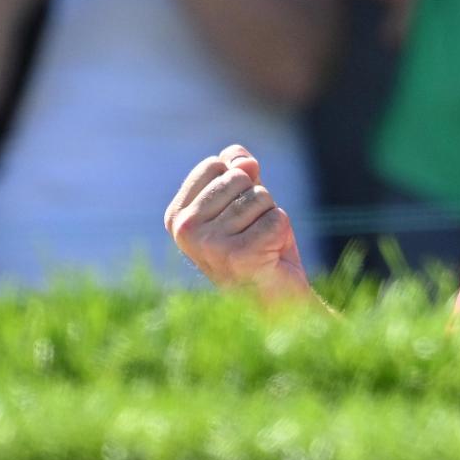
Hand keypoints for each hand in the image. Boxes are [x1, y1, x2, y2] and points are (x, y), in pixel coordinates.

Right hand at [165, 144, 309, 294]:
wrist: (274, 298)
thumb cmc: (258, 245)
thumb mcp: (245, 198)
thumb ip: (239, 169)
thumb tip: (245, 161)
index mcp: (177, 216)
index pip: (215, 165)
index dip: (238, 183)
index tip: (236, 217)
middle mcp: (185, 231)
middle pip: (238, 177)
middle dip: (257, 200)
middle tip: (252, 233)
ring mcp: (209, 245)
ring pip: (260, 197)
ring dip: (270, 217)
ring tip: (261, 245)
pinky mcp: (239, 257)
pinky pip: (276, 219)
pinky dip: (282, 233)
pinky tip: (270, 256)